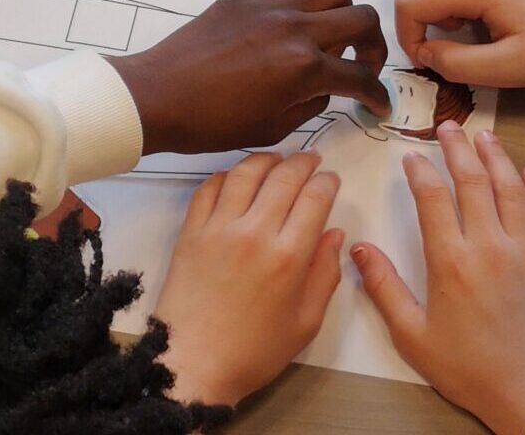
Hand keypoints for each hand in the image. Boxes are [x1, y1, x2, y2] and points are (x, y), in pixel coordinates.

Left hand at [110, 0, 388, 154]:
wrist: (158, 98)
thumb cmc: (209, 123)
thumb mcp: (271, 128)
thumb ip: (310, 104)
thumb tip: (325, 89)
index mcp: (305, 69)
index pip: (361, 77)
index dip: (377, 95)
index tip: (377, 103)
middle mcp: (295, 30)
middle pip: (362, 19)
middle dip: (373, 46)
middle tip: (361, 64)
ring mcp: (271, 7)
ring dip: (341, 13)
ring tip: (327, 35)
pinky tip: (290, 16)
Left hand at [154, 152, 345, 405]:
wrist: (192, 365)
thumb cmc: (253, 351)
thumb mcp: (306, 322)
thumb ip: (325, 274)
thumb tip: (335, 234)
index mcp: (289, 256)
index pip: (315, 198)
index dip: (327, 182)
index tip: (331, 179)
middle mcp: (254, 232)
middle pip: (284, 177)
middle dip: (303, 162)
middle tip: (311, 160)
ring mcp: (218, 229)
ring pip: (245, 173)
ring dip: (265, 160)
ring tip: (277, 160)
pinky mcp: (190, 233)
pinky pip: (208, 188)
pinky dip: (226, 175)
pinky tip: (236, 177)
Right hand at [352, 122, 524, 433]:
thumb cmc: (466, 366)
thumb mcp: (411, 334)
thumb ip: (384, 288)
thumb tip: (359, 249)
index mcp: (450, 260)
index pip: (433, 198)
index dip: (420, 172)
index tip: (411, 157)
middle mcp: (488, 245)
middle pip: (472, 181)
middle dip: (457, 149)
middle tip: (448, 127)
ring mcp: (524, 249)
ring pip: (511, 188)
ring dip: (497, 157)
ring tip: (484, 136)